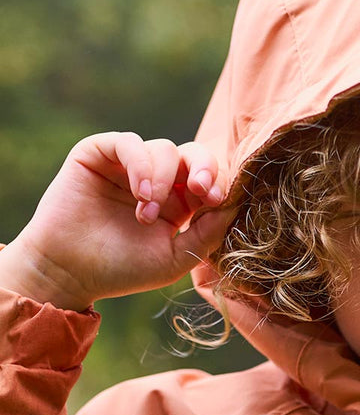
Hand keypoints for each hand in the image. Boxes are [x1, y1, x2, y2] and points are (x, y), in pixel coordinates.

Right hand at [0, 132, 234, 310]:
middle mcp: (157, 180)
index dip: (218, 183)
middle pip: (193, 154)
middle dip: (204, 167)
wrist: (70, 272)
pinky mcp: (99, 154)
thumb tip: (235, 205)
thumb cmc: (122, 270)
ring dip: (161, 181)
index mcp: (179, 204)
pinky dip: (141, 164)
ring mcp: (128, 165)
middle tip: (200, 189)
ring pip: (163, 148)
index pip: (209, 180)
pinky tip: (139, 194)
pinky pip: (130, 142)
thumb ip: (207, 233)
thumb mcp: (175, 258)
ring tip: (145, 215)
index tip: (216, 199)